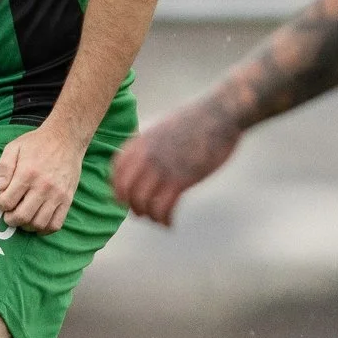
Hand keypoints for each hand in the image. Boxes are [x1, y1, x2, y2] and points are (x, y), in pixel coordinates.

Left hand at [0, 123, 86, 232]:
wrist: (66, 139)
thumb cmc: (37, 143)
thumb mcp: (13, 147)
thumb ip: (3, 168)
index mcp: (27, 174)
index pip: (7, 202)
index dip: (0, 205)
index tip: (1, 201)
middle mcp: (43, 187)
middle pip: (22, 216)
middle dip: (10, 219)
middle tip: (8, 214)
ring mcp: (57, 195)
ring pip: (38, 223)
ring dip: (26, 226)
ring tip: (22, 217)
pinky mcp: (67, 199)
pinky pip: (56, 224)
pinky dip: (44, 229)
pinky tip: (37, 222)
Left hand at [112, 100, 242, 225]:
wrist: (221, 114)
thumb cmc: (197, 120)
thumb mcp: (163, 128)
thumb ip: (150, 145)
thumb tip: (146, 161)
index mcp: (139, 143)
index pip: (116, 172)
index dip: (118, 189)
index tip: (125, 199)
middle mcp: (144, 157)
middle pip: (124, 191)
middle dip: (131, 206)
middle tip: (142, 213)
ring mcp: (161, 169)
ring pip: (141, 202)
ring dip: (148, 215)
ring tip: (157, 219)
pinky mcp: (180, 180)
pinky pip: (162, 208)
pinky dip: (163, 220)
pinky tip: (169, 223)